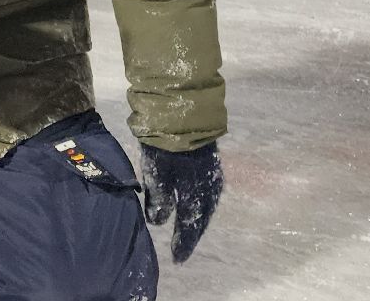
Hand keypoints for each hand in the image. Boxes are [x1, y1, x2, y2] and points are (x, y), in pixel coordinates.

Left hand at [140, 141, 222, 262]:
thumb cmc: (165, 144)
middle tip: (182, 250)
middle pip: (201, 217)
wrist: (181, 111)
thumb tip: (159, 222)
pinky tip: (193, 208)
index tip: (177, 258)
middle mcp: (210, 187)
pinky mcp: (210, 165)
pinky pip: (207, 194)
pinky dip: (200, 206)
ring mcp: (213, 175)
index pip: (191, 223)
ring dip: (197, 221)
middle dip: (191, 234)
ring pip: (206, 206)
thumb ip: (159, 199)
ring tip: (187, 232)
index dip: (184, 241)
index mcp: (198, 191)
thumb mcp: (157, 173)